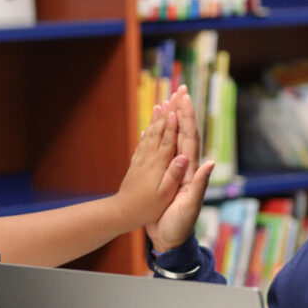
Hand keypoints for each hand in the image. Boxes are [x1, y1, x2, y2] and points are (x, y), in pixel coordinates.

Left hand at [110, 91, 189, 230]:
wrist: (121, 213)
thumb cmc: (147, 207)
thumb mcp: (164, 195)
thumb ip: (175, 175)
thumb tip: (185, 157)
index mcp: (159, 164)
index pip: (169, 138)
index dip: (176, 121)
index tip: (180, 103)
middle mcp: (150, 158)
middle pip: (160, 130)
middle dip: (168, 111)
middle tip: (174, 94)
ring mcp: (141, 160)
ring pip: (150, 134)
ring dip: (156, 118)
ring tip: (160, 104)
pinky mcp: (136, 166)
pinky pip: (142, 144)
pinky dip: (147, 133)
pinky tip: (146, 128)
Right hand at [145, 88, 214, 252]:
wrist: (169, 239)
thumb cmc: (179, 226)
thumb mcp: (189, 208)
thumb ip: (199, 185)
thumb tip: (210, 162)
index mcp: (191, 172)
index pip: (191, 139)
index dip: (188, 118)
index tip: (184, 98)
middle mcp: (185, 167)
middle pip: (184, 133)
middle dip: (183, 111)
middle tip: (180, 89)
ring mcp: (176, 170)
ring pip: (173, 139)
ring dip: (171, 119)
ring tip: (167, 101)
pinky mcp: (165, 176)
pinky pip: (161, 150)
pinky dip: (158, 136)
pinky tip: (153, 127)